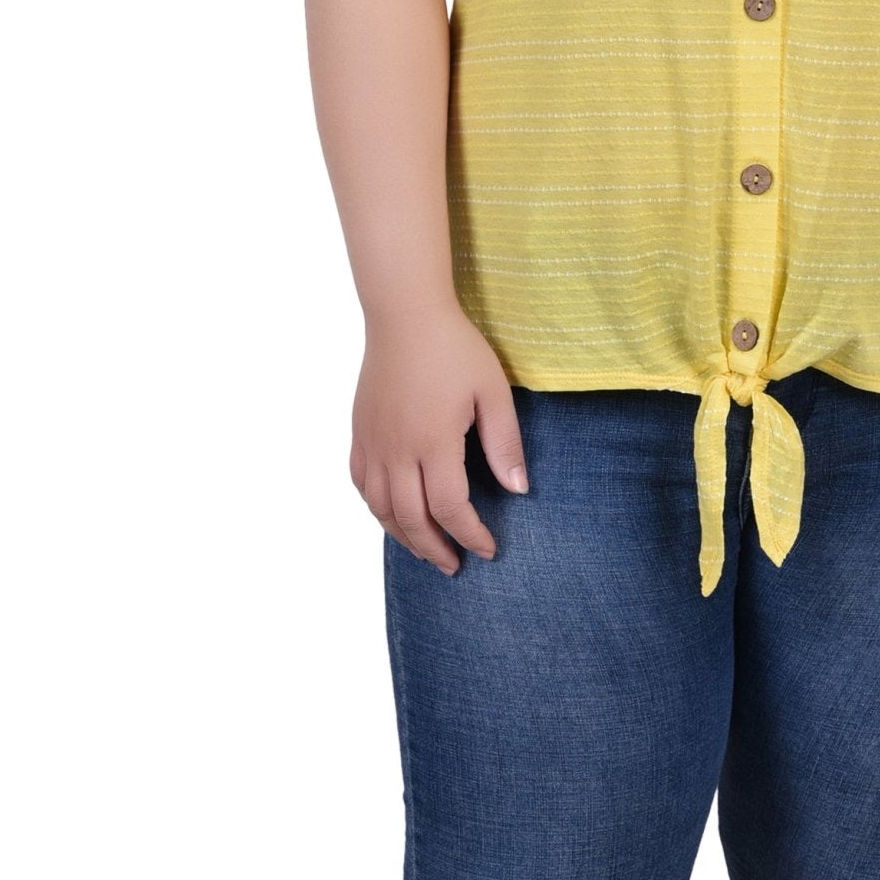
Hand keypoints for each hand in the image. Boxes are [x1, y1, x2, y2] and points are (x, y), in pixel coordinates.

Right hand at [351, 305, 529, 574]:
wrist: (405, 314)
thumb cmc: (454, 348)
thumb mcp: (493, 391)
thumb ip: (505, 443)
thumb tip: (519, 490)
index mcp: (434, 444)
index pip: (451, 509)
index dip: (471, 536)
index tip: (488, 549)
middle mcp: (398, 451)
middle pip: (412, 520)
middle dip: (436, 549)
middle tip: (455, 565)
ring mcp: (373, 443)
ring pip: (381, 509)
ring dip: (404, 537)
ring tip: (426, 550)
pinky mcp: (360, 432)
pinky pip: (362, 484)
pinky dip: (376, 508)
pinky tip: (392, 514)